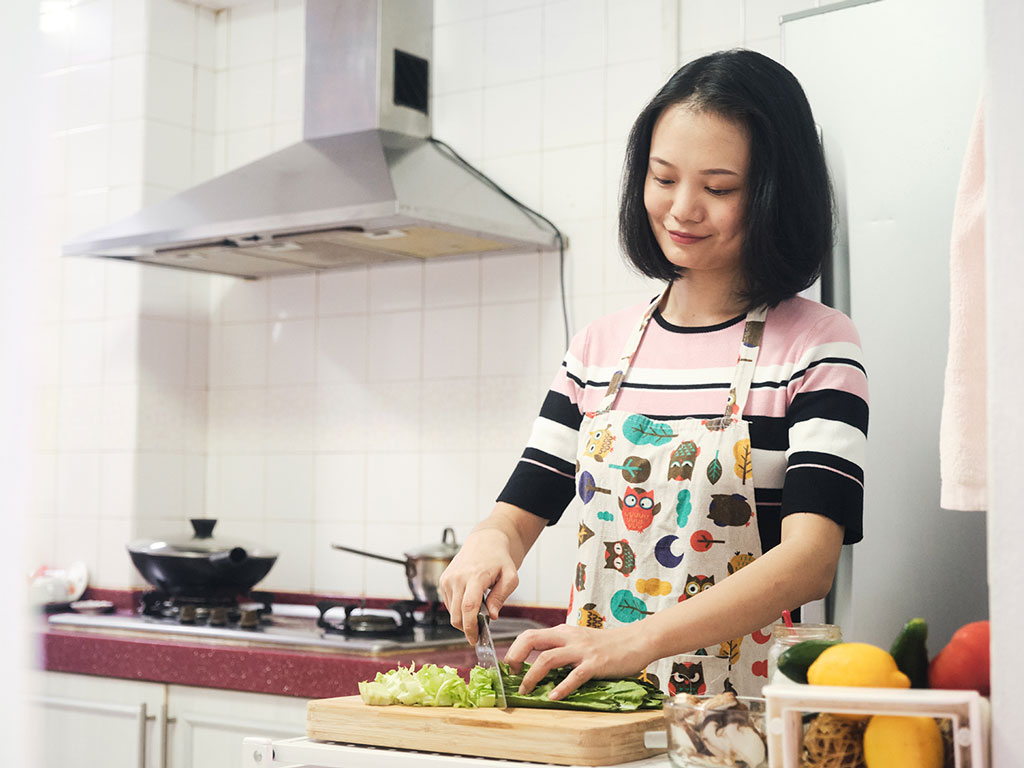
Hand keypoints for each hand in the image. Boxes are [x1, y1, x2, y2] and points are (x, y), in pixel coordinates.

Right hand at [438, 528, 518, 643]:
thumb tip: (492, 615)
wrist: (484, 542)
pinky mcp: (443, 580)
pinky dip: (458, 610)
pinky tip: (470, 603)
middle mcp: (458, 577)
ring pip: (451, 612)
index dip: (471, 626)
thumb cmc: (500, 560)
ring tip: (477, 615)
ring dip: (462, 620)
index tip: (475, 639)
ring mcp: (448, 578)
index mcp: (475, 576)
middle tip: (477, 635)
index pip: (469, 606)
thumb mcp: (510, 577)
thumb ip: (501, 596)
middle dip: (466, 629)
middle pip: (456, 614)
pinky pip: (448, 604)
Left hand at [504, 624, 651, 700]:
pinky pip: (574, 676)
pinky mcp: (595, 663)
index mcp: (563, 632)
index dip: (515, 650)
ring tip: (526, 690)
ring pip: (547, 659)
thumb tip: (540, 665)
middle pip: (532, 640)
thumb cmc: (607, 644)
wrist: (636, 641)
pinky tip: (554, 697)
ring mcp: (581, 650)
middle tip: (512, 675)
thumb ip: (562, 648)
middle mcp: (568, 637)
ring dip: (532, 676)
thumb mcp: (580, 640)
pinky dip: (562, 688)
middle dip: (516, 657)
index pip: (529, 635)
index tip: (511, 667)